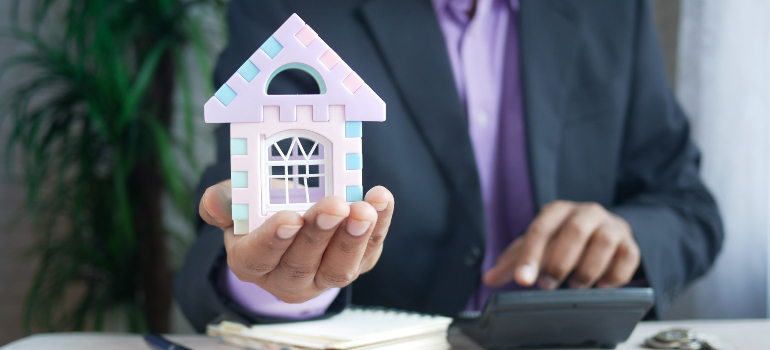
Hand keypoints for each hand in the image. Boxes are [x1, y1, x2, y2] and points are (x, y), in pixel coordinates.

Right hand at [200, 180, 393, 302]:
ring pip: (338, 267)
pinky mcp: (355, 264)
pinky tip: (381, 200)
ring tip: (363, 210)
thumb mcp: (236, 202)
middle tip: (334, 206)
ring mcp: (323, 276)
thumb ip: (223, 201)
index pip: (259, 257)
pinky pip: (369, 251)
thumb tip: (216, 200)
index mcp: (251, 262)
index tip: (290, 218)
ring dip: (354, 238)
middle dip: (320, 234)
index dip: (274, 239)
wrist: (292, 218)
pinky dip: (379, 226)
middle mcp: (287, 278)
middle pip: (302, 263)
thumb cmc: (261, 210)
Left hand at [483, 200, 639, 289]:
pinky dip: (615, 274)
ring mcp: (611, 226)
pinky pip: (628, 256)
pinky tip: (602, 286)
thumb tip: (488, 278)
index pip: (540, 230)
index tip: (523, 280)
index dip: (530, 256)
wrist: (605, 230)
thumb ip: (514, 261)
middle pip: (574, 231)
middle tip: (548, 285)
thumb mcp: (539, 245)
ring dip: (588, 268)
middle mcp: (586, 213)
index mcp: (557, 211)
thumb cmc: (565, 239)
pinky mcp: (630, 243)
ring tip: (576, 286)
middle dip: (559, 262)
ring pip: (603, 242)